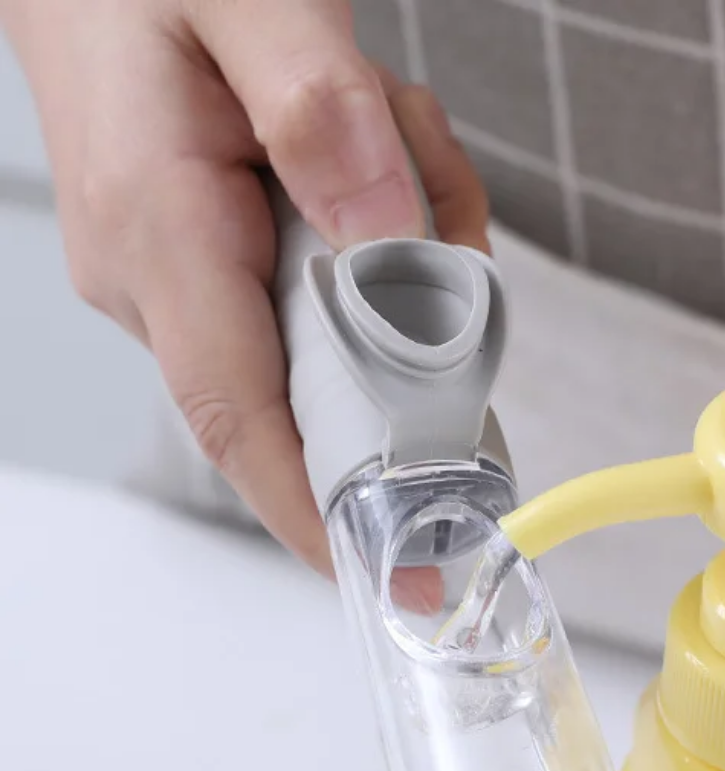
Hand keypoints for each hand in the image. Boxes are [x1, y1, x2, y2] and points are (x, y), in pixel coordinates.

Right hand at [0, 0, 488, 575]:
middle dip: (415, 316)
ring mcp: (186, 279)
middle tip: (429, 183)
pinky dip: (386, 228)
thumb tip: (390, 242)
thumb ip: (325, 113)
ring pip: (344, 325)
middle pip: (322, 376)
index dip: (317, 504)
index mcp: (158, 228)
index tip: (389, 565)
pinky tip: (376, 142)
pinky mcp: (218, 264)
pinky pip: (331, 286)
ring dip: (409, 242)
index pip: (239, 415)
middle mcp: (161, 279)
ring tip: (391, 127)